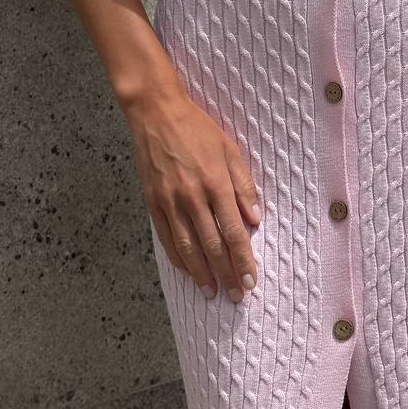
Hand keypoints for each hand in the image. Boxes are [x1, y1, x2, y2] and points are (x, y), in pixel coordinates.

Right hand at [123, 80, 260, 303]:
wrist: (156, 113)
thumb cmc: (197, 128)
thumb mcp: (230, 150)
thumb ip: (244, 186)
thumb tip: (255, 220)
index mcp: (216, 184)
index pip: (233, 232)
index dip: (243, 260)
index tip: (251, 280)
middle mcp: (192, 197)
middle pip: (212, 246)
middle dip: (226, 274)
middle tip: (236, 295)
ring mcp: (169, 202)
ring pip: (187, 248)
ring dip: (202, 273)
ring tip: (212, 292)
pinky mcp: (152, 202)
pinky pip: (166, 238)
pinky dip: (178, 258)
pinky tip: (188, 271)